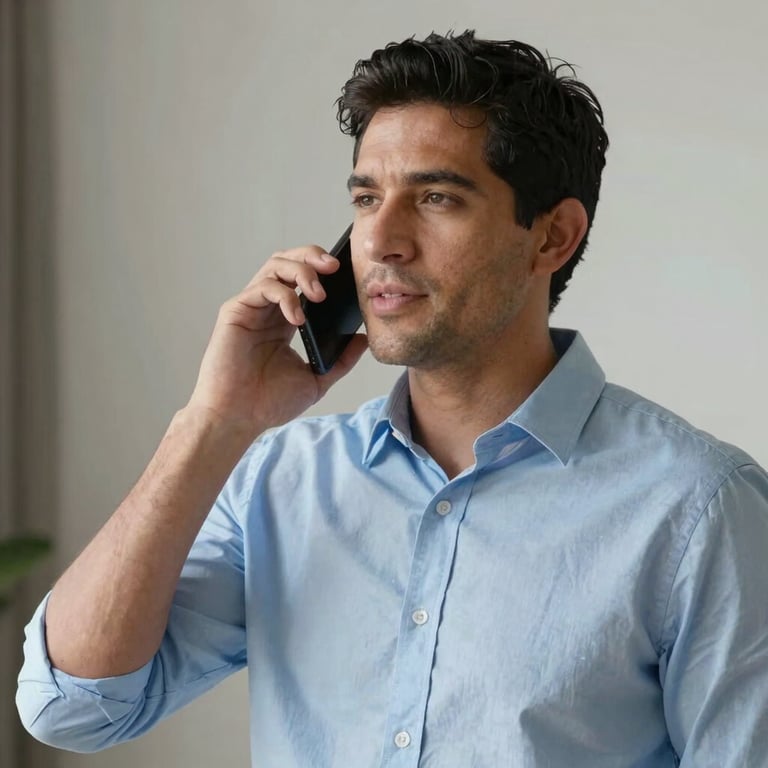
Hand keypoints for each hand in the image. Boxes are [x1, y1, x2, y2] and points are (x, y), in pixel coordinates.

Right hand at [186, 245, 367, 436]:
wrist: (239, 419)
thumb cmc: (268, 403)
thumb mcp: (316, 379)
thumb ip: (341, 360)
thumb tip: (364, 339)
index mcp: (285, 319)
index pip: (303, 278)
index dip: (322, 268)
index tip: (347, 273)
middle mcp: (267, 308)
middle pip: (288, 261)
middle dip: (312, 256)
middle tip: (335, 266)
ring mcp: (250, 308)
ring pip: (275, 266)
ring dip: (301, 271)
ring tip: (319, 294)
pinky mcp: (235, 312)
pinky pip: (262, 288)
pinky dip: (284, 297)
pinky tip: (298, 318)